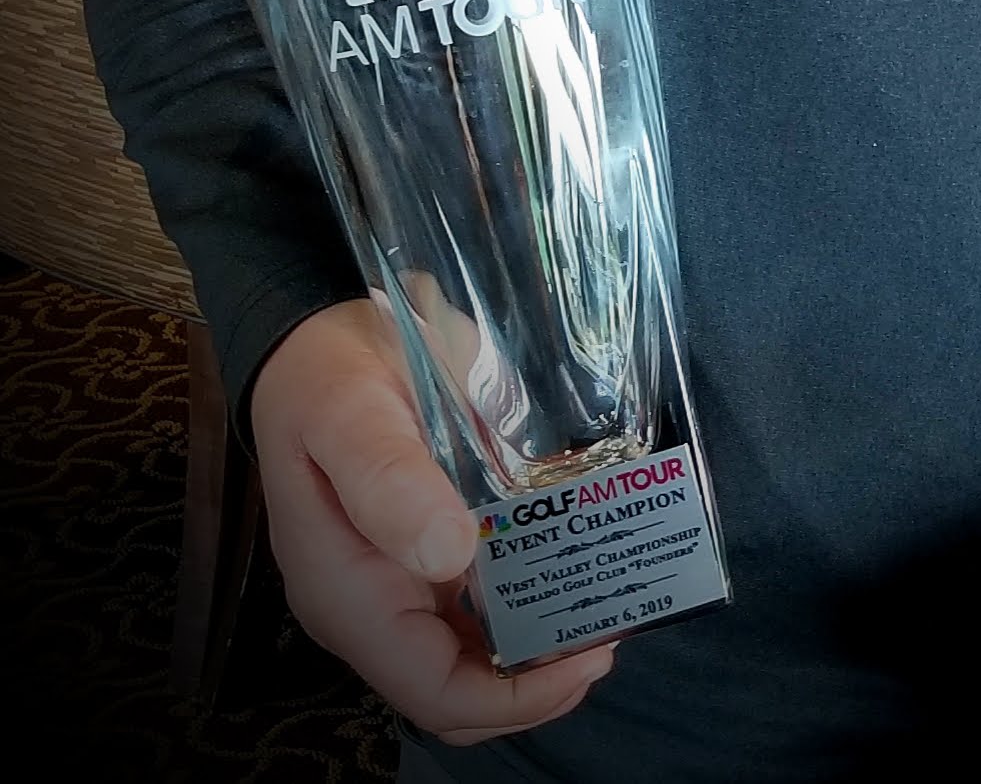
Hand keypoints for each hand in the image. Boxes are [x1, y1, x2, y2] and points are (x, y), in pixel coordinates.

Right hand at [250, 298, 616, 744]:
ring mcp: (397, 585)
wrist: (313, 340)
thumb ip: (390, 481)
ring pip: (474, 656)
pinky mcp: (420, 556)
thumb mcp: (351, 414)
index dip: (515, 696)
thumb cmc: (327, 376)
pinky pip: (478, 607)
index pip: (434, 691)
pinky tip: (576, 566)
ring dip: (540, 647)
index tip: (590, 654)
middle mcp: (372, 608)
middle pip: (460, 689)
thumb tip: (449, 557)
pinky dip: (531, 602)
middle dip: (539, 681)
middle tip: (612, 629)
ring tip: (606, 605)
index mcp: (346, 596)